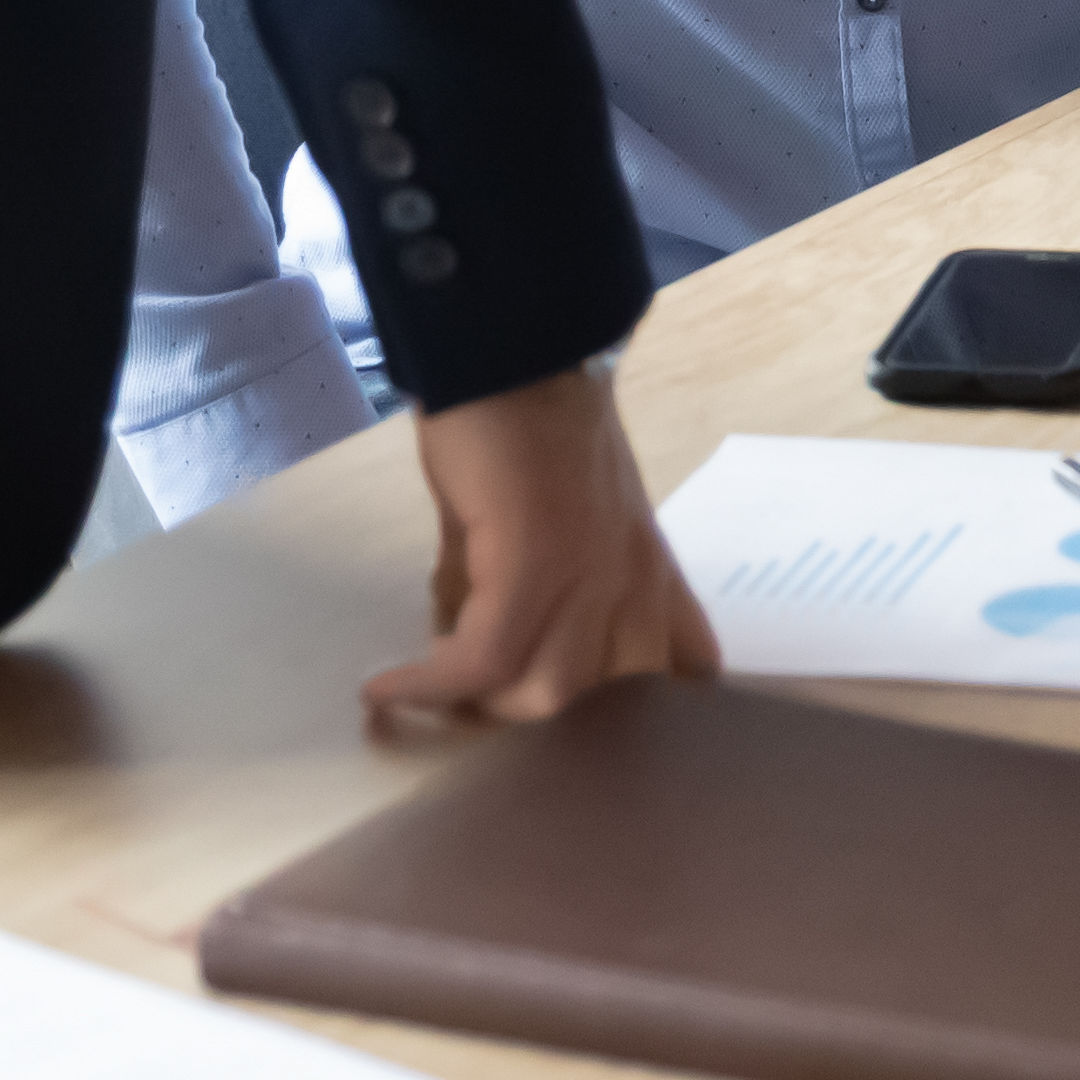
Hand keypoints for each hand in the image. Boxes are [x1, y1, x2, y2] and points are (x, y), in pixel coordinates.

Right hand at [364, 364, 721, 725]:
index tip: (596, 730)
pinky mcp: (534, 567)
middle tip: (480, 701)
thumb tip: (472, 639)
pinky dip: (431, 683)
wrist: (510, 350)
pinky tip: (387, 687)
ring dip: (485, 703)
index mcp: (648, 567)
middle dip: (541, 716)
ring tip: (437, 688)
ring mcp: (592, 576)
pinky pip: (483, 660)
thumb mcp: (553, 515)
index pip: (692, 665)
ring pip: (547, 694)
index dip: (652, 710)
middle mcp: (634, 581)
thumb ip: (534, 583)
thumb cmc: (521, 423)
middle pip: (610, 703)